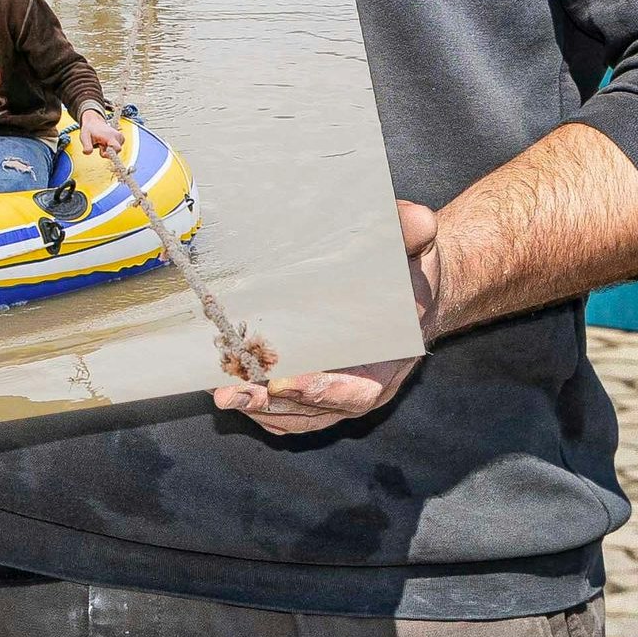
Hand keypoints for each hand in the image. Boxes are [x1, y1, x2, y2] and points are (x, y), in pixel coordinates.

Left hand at [71, 105, 126, 158]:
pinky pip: (117, 148)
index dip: (110, 154)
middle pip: (116, 151)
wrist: (93, 122)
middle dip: (108, 151)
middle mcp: (117, 136)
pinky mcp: (121, 138)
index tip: (102, 152)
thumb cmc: (89, 129)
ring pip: (116, 150)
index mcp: (110, 136)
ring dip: (108, 149)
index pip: (117, 148)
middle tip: (100, 145)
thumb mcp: (85, 138)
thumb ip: (87, 147)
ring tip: (101, 142)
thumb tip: (89, 152)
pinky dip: (111, 147)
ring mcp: (120, 137)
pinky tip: (105, 142)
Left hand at [211, 200, 441, 435]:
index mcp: (389, 363)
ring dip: (257, 408)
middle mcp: (362, 389)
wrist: (413, 297)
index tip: (284, 382)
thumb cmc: (410, 276)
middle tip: (232, 393)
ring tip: (222, 394)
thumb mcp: (415, 252)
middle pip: (314, 410)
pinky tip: (227, 386)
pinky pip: (286, 412)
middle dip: (271, 403)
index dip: (321, 390)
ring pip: (294, 416)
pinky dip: (258, 406)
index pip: (357, 389)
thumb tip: (415, 220)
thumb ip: (411, 237)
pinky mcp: (317, 395)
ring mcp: (338, 398)